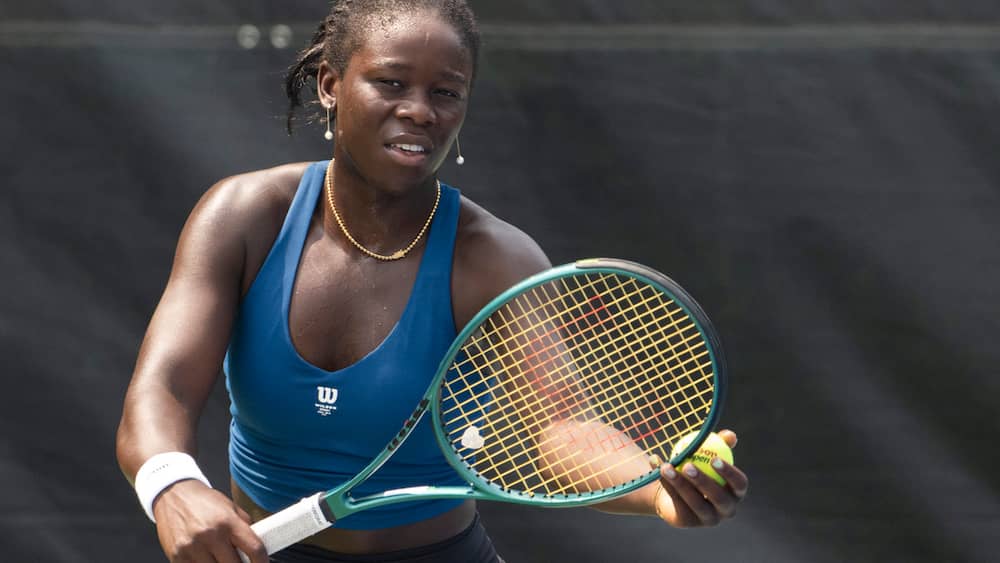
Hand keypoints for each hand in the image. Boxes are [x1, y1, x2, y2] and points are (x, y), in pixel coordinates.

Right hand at [152, 480, 266, 562]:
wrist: (173, 494)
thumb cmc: (203, 501)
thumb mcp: (230, 507)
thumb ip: (245, 527)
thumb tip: (258, 546)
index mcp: (228, 521)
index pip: (254, 548)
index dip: (262, 561)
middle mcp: (210, 535)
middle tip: (241, 561)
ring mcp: (192, 548)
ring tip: (221, 558)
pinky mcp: (178, 557)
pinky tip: (206, 559)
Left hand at [653, 429, 747, 527]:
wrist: (675, 487)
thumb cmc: (699, 467)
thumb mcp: (708, 453)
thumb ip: (720, 443)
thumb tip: (730, 435)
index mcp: (736, 492)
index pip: (740, 484)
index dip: (729, 473)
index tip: (714, 459)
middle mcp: (726, 509)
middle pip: (719, 498)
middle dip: (703, 482)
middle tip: (688, 465)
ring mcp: (707, 518)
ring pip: (695, 503)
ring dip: (679, 483)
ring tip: (666, 466)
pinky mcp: (688, 522)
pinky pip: (677, 502)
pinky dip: (666, 484)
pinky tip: (657, 467)